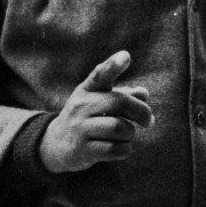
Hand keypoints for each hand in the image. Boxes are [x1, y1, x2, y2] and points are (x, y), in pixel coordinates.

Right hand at [39, 51, 153, 173]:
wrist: (57, 144)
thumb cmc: (89, 117)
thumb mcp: (101, 101)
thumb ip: (124, 95)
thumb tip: (144, 94)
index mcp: (88, 90)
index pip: (100, 75)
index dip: (113, 65)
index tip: (126, 56)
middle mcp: (81, 106)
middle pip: (119, 102)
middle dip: (141, 112)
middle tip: (149, 121)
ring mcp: (79, 128)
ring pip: (119, 128)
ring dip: (131, 133)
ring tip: (126, 135)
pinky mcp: (82, 150)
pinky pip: (114, 149)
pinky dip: (125, 149)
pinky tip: (121, 147)